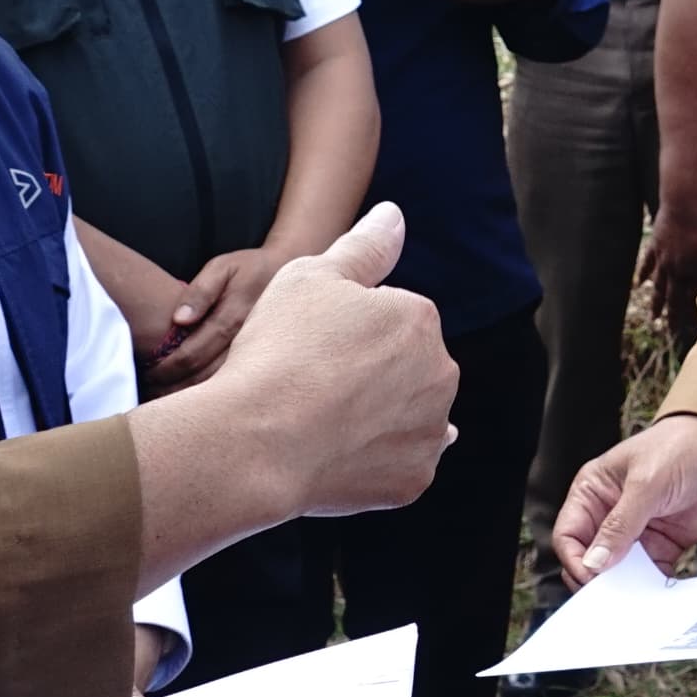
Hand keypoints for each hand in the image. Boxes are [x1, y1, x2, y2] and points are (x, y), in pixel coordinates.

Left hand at [146, 243, 283, 390]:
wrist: (287, 274)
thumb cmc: (248, 270)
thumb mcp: (222, 267)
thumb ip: (200, 291)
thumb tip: (180, 320)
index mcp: (231, 319)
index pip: (191, 354)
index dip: (167, 369)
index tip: (147, 375)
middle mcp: (244, 342)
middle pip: (203, 376)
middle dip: (173, 387)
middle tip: (150, 391)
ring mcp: (254, 354)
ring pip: (218, 384)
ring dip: (190, 394)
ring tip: (165, 398)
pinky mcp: (259, 360)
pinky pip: (232, 382)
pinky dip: (210, 392)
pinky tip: (192, 397)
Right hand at [155, 203, 457, 531]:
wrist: (256, 440)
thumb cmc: (278, 350)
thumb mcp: (311, 276)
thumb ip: (363, 247)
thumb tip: (394, 217)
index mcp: (419, 318)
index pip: (389, 318)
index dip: (343, 331)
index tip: (309, 346)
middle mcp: (440, 373)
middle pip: (403, 367)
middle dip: (369, 372)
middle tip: (312, 383)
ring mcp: (430, 431)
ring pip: (405, 415)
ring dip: (376, 415)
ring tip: (321, 420)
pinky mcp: (414, 480)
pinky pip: (396, 463)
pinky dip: (370, 460)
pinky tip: (335, 452)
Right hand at [552, 412, 696, 586]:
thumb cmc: (680, 447)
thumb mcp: (646, 483)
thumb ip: (620, 524)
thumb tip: (595, 561)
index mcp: (592, 493)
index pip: (568, 534)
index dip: (575, 560)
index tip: (591, 579)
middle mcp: (609, 514)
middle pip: (589, 558)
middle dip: (595, 579)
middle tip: (609, 597)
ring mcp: (636, 532)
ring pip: (617, 571)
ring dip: (623, 587)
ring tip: (632, 601)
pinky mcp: (661, 545)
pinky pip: (648, 574)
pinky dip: (650, 587)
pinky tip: (655, 594)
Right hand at [635, 178, 696, 330]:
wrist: (688, 197)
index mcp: (696, 271)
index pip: (695, 299)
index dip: (696, 315)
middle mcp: (677, 269)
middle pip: (675, 298)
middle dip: (674, 317)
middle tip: (672, 333)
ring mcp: (663, 257)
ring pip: (658, 286)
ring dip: (657, 302)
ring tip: (654, 318)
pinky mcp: (655, 243)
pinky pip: (647, 263)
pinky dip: (643, 274)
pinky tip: (638, 284)